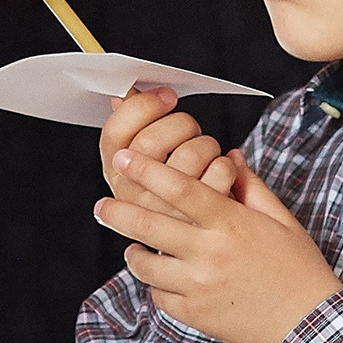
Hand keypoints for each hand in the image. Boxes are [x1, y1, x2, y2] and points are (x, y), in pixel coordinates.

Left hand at [95, 149, 341, 342]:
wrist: (309, 325)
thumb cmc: (299, 268)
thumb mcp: (281, 220)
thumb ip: (250, 186)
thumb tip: (230, 156)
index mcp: (230, 223)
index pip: (179, 188)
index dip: (146, 170)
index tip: (123, 159)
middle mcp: (209, 253)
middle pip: (149, 225)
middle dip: (117, 212)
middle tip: (101, 205)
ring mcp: (199, 286)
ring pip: (146, 265)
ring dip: (133, 253)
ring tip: (133, 247)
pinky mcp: (196, 315)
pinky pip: (160, 297)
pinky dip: (156, 285)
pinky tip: (161, 277)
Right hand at [99, 89, 234, 217]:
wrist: (210, 247)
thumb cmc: (176, 192)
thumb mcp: (148, 164)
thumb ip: (136, 128)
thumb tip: (122, 95)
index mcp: (117, 174)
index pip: (114, 133)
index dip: (143, 107)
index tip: (166, 97)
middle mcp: (134, 196)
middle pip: (151, 142)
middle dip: (180, 123)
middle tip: (190, 129)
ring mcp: (165, 212)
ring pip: (190, 153)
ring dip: (206, 144)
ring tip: (206, 154)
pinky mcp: (200, 220)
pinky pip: (219, 171)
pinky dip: (227, 164)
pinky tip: (221, 171)